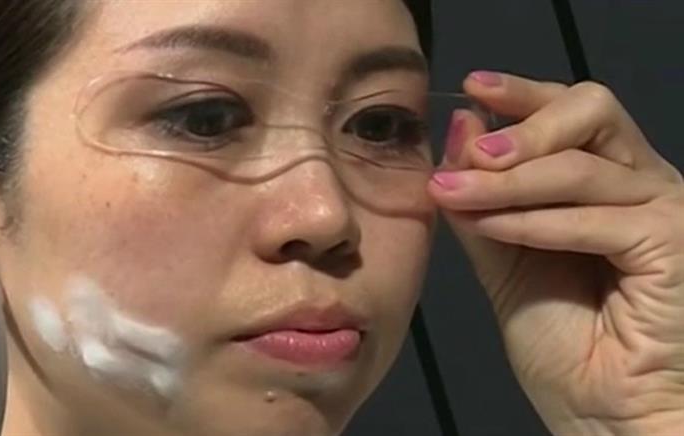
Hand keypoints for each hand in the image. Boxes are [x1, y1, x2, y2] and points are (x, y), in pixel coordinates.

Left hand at [429, 71, 683, 434]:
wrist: (603, 412)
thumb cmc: (565, 345)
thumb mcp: (505, 258)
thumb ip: (483, 200)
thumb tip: (461, 130)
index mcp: (606, 183)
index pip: (571, 113)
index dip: (523, 95)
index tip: (473, 89)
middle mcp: (642, 185)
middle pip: (592, 111)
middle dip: (523, 124)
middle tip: (469, 152)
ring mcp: (663, 210)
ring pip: (582, 165)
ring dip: (507, 180)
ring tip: (454, 192)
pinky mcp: (671, 242)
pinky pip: (593, 216)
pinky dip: (533, 220)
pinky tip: (490, 225)